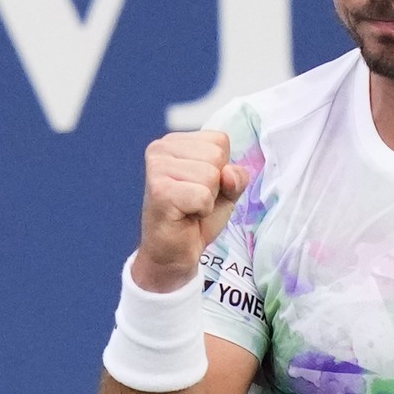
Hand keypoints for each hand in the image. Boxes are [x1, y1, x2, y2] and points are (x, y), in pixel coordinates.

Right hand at [133, 130, 249, 292]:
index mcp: (174, 142)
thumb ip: (236, 175)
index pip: (220, 141)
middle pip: (217, 156)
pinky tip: (185, 215)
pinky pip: (203, 195)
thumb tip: (228, 173)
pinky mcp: (159, 191)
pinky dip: (202, 210)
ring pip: (211, 175)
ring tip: (189, 207)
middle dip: (215, 184)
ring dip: (208, 198)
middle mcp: (160, 149)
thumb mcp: (226, 190)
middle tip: (194, 200)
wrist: (174, 253)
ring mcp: (157, 168)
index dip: (221, 169)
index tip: (200, 187)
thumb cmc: (196, 217)